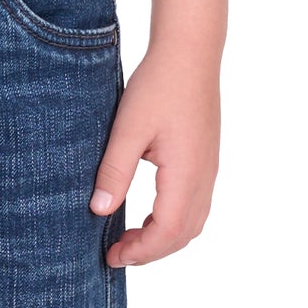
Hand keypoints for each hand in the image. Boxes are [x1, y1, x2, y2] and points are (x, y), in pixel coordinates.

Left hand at [88, 44, 220, 266]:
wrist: (190, 51)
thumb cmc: (159, 84)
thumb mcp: (129, 127)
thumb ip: (115, 170)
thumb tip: (99, 210)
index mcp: (186, 175)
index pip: (166, 233)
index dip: (140, 252)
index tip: (111, 256)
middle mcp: (204, 178)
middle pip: (183, 234)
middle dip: (151, 251)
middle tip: (116, 253)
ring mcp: (208, 168)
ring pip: (192, 222)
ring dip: (164, 238)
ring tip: (132, 238)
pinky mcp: (206, 158)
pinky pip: (195, 205)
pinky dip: (175, 221)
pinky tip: (152, 212)